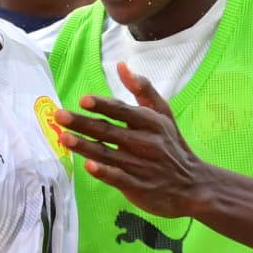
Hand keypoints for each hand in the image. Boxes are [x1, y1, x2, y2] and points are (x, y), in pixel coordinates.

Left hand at [58, 64, 211, 219]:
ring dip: (84, 146)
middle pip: (109, 131)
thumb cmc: (171, 144)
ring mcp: (141, 166)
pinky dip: (104, 172)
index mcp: (150, 123)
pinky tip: (88, 166)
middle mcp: (145, 142)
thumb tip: (121, 66)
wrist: (192, 184)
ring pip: (108, 153)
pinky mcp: (138, 187)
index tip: (83, 100)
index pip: (122, 111)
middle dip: (83, 123)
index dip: (103, 105)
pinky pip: (118, 178)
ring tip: (63, 138)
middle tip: (60, 116)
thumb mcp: (163, 114)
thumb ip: (142, 89)